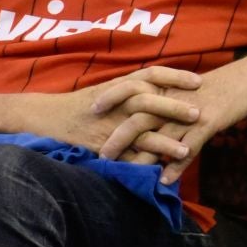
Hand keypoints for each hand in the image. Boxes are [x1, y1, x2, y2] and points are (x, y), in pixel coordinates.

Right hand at [29, 65, 203, 157]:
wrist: (46, 117)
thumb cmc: (78, 105)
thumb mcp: (106, 91)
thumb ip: (130, 90)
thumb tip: (159, 91)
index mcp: (119, 85)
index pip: (152, 74)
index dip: (175, 76)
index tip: (198, 81)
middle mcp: (116, 102)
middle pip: (150, 99)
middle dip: (175, 107)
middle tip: (199, 114)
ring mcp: (109, 124)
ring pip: (141, 130)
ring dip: (165, 142)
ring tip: (186, 150)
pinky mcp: (102, 144)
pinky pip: (125, 155)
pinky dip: (142, 165)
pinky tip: (158, 173)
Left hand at [101, 55, 246, 185]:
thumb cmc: (214, 86)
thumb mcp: (184, 89)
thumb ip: (164, 101)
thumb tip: (148, 116)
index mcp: (164, 89)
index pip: (130, 91)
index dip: (110, 98)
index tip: (91, 111)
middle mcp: (171, 100)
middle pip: (137, 119)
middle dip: (117, 138)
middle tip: (101, 156)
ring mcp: (188, 113)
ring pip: (159, 137)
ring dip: (142, 158)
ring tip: (126, 174)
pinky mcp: (207, 123)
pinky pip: (188, 148)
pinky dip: (175, 166)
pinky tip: (164, 181)